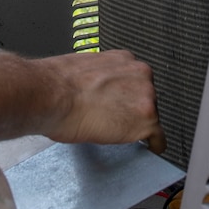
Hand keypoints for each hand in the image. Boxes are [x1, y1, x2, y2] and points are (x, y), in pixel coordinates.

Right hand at [37, 50, 165, 153]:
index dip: (126, 96)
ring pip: (150, 117)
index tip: (122, 104)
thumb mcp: (83, 72)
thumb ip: (101, 80)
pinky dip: (154, 144)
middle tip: (114, 119)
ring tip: (117, 133)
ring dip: (138, 125)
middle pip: (146, 97)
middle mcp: (140, 74)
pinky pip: (158, 137)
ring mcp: (146, 97)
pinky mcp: (146, 120)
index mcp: (123, 59)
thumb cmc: (57, 85)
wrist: (50, 95)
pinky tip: (150, 148)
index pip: (135, 81)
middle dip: (132, 109)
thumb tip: (98, 92)